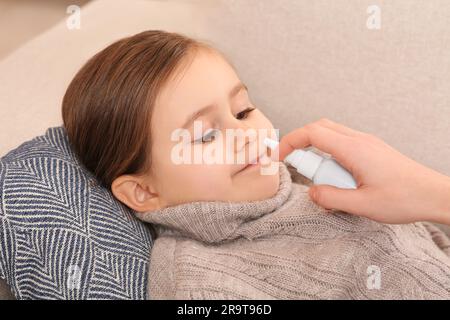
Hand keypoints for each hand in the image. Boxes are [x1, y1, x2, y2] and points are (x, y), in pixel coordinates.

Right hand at [271, 118, 449, 224]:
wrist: (435, 195)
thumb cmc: (405, 198)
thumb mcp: (362, 205)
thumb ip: (330, 198)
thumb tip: (312, 192)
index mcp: (353, 149)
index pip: (312, 133)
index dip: (290, 142)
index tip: (277, 156)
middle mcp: (358, 140)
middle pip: (319, 128)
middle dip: (301, 145)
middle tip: (297, 168)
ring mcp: (366, 143)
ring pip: (331, 136)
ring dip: (319, 154)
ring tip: (324, 181)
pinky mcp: (371, 150)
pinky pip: (343, 146)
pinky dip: (332, 159)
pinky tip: (340, 181)